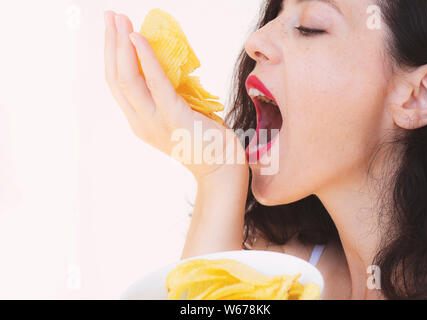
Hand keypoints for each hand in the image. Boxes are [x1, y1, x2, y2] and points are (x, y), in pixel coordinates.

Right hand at [104, 11, 246, 179]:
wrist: (221, 168)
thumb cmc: (204, 140)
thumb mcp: (177, 116)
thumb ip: (165, 97)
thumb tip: (162, 65)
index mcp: (140, 122)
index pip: (117, 86)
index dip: (111, 56)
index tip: (112, 31)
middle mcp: (140, 123)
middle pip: (115, 79)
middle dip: (110, 45)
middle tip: (110, 16)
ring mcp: (154, 122)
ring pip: (127, 79)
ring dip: (121, 46)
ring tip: (120, 20)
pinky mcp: (173, 118)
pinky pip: (155, 83)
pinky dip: (145, 58)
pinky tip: (138, 38)